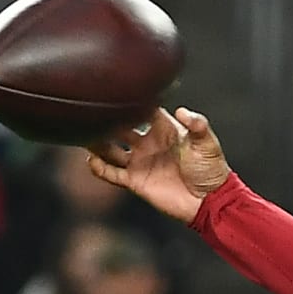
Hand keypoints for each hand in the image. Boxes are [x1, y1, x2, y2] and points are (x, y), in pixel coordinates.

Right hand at [87, 108, 229, 223]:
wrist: (209, 201)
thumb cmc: (211, 169)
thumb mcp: (206, 143)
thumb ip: (197, 124)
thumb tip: (181, 111)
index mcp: (164, 129)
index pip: (143, 110)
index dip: (131, 102)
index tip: (115, 92)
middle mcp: (148, 142)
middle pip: (120, 127)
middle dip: (106, 120)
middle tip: (90, 112)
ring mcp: (140, 162)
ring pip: (111, 149)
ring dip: (97, 143)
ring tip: (81, 135)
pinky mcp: (135, 181)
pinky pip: (111, 173)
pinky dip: (99, 168)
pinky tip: (90, 160)